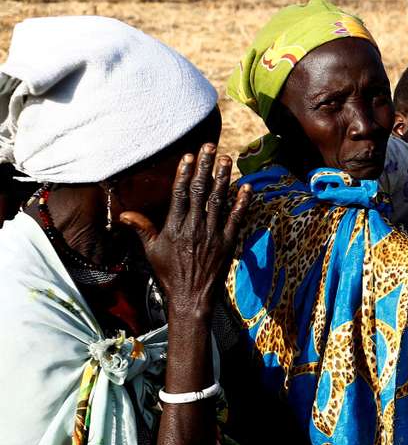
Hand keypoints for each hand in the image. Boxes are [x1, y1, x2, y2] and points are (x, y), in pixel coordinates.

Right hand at [119, 144, 249, 317]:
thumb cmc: (169, 273)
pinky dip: (242, 202)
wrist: (191, 297)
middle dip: (205, 167)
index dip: (184, 173)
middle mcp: (194, 227)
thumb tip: (123, 213)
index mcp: (174, 226)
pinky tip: (246, 186)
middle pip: (200, 191)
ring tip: (226, 159)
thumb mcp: (150, 251)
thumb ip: (141, 228)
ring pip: (219, 200)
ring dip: (223, 178)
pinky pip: (236, 218)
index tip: (189, 156)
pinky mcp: (228, 242)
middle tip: (210, 147)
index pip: (179, 193)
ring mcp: (212, 234)